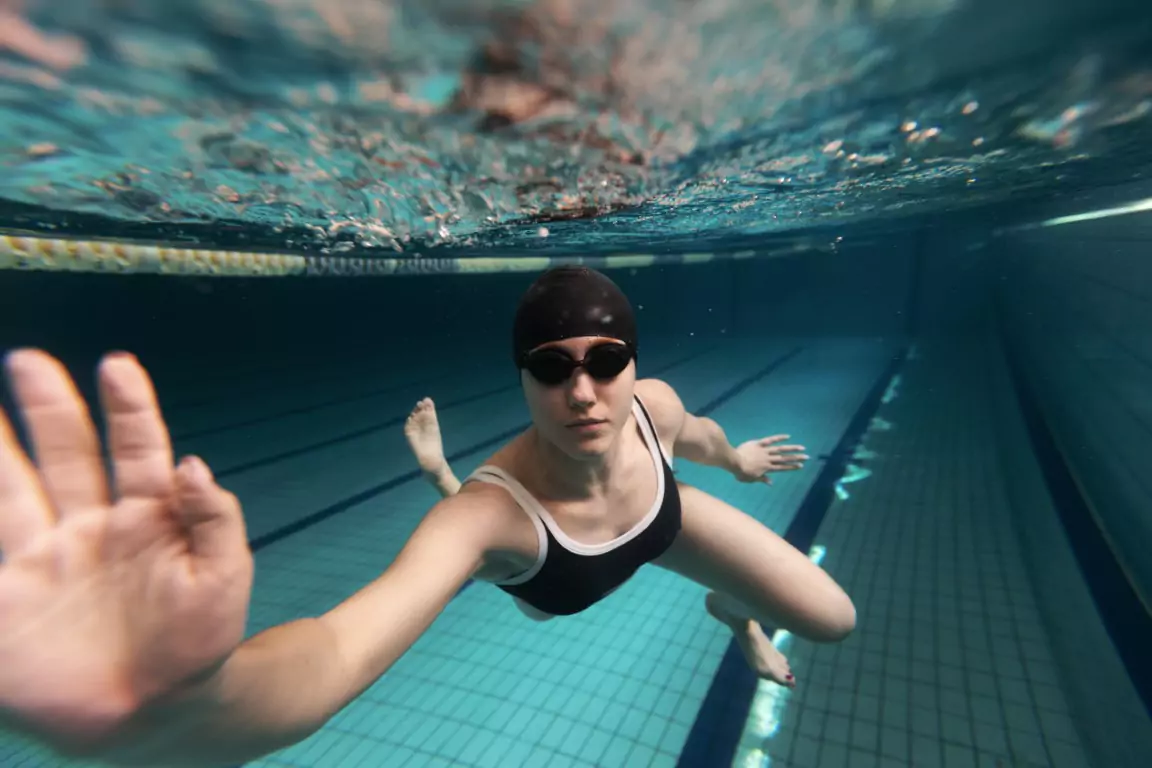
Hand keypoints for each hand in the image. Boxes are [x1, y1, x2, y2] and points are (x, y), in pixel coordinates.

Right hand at [0, 350, 251, 753]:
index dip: (129, 409)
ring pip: (14, 489)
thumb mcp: (224, 579)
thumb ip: (216, 522)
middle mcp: (93, 528)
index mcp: (147, 519)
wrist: (154, 713)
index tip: (118, 365)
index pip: (136, 450)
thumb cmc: (198, 645)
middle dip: (50, 407)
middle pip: (66, 454)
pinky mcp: (10, 597)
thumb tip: (194, 465)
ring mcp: (48, 560)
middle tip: (29, 359)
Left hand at [734, 435, 808, 483]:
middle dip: (796, 458)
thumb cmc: (741, 472)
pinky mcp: (759, 443)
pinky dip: (779, 438)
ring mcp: (764, 450)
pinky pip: (770, 440)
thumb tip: (771, 483)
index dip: (792, 467)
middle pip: (784, 458)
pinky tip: (788, 436)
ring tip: (801, 448)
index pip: (782, 468)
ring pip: (780, 449)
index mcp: (767, 468)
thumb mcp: (751, 479)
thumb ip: (761, 479)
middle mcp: (769, 459)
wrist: (734, 461)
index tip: (801, 466)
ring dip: (792, 448)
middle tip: (806, 457)